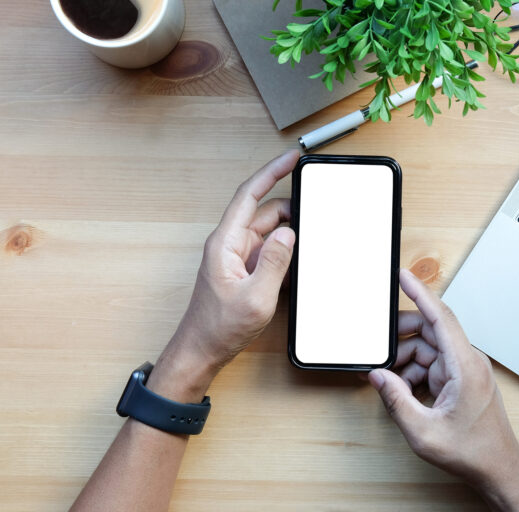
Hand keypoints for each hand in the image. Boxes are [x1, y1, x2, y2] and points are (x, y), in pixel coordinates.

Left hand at [146, 150, 298, 402]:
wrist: (202, 350)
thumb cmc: (220, 327)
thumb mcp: (255, 296)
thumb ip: (274, 262)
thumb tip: (289, 233)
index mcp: (226, 243)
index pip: (249, 195)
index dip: (271, 172)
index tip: (292, 158)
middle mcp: (230, 244)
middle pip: (264, 211)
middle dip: (290, 207)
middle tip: (316, 207)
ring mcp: (237, 257)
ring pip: (269, 231)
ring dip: (290, 232)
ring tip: (312, 237)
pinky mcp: (243, 269)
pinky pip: (268, 250)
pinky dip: (285, 251)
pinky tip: (298, 261)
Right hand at [369, 269, 518, 511]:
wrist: (499, 469)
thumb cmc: (473, 452)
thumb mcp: (424, 431)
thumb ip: (396, 400)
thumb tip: (379, 376)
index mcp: (465, 366)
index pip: (441, 317)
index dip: (420, 293)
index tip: (403, 275)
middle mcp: (468, 361)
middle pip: (430, 331)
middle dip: (401, 337)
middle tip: (379, 348)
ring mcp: (466, 369)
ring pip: (428, 348)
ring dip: (406, 360)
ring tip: (390, 380)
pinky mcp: (462, 379)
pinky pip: (433, 364)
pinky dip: (415, 373)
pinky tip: (404, 390)